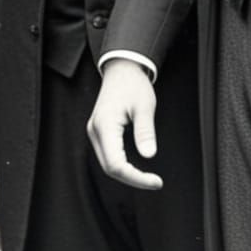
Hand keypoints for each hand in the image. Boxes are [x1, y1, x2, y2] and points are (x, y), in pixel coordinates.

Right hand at [87, 59, 162, 189]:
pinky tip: (136, 166)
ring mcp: (95, 132)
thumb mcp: (144, 106)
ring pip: (107, 164)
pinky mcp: (99, 131)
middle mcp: (95, 132)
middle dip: (133, 178)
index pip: (116, 165)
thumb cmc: (133, 84)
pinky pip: (108, 155)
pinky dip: (122, 164)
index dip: (136, 177)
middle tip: (155, 182)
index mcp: (105, 126)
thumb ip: (145, 131)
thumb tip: (149, 156)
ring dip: (127, 173)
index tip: (156, 181)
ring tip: (148, 177)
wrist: (121, 68)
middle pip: (110, 168)